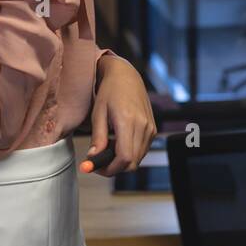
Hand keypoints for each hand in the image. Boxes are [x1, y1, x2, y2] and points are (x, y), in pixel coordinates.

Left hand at [86, 56, 156, 176]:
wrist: (126, 76)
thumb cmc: (110, 92)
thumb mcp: (98, 114)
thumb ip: (97, 138)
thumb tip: (93, 159)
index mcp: (128, 121)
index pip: (124, 158)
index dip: (109, 169)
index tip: (95, 168)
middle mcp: (143, 126)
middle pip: (132, 163)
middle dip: (113, 167)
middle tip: (97, 160)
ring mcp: (150, 128)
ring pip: (137, 159)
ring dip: (121, 161)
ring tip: (106, 147)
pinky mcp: (152, 129)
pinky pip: (142, 151)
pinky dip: (129, 153)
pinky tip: (117, 142)